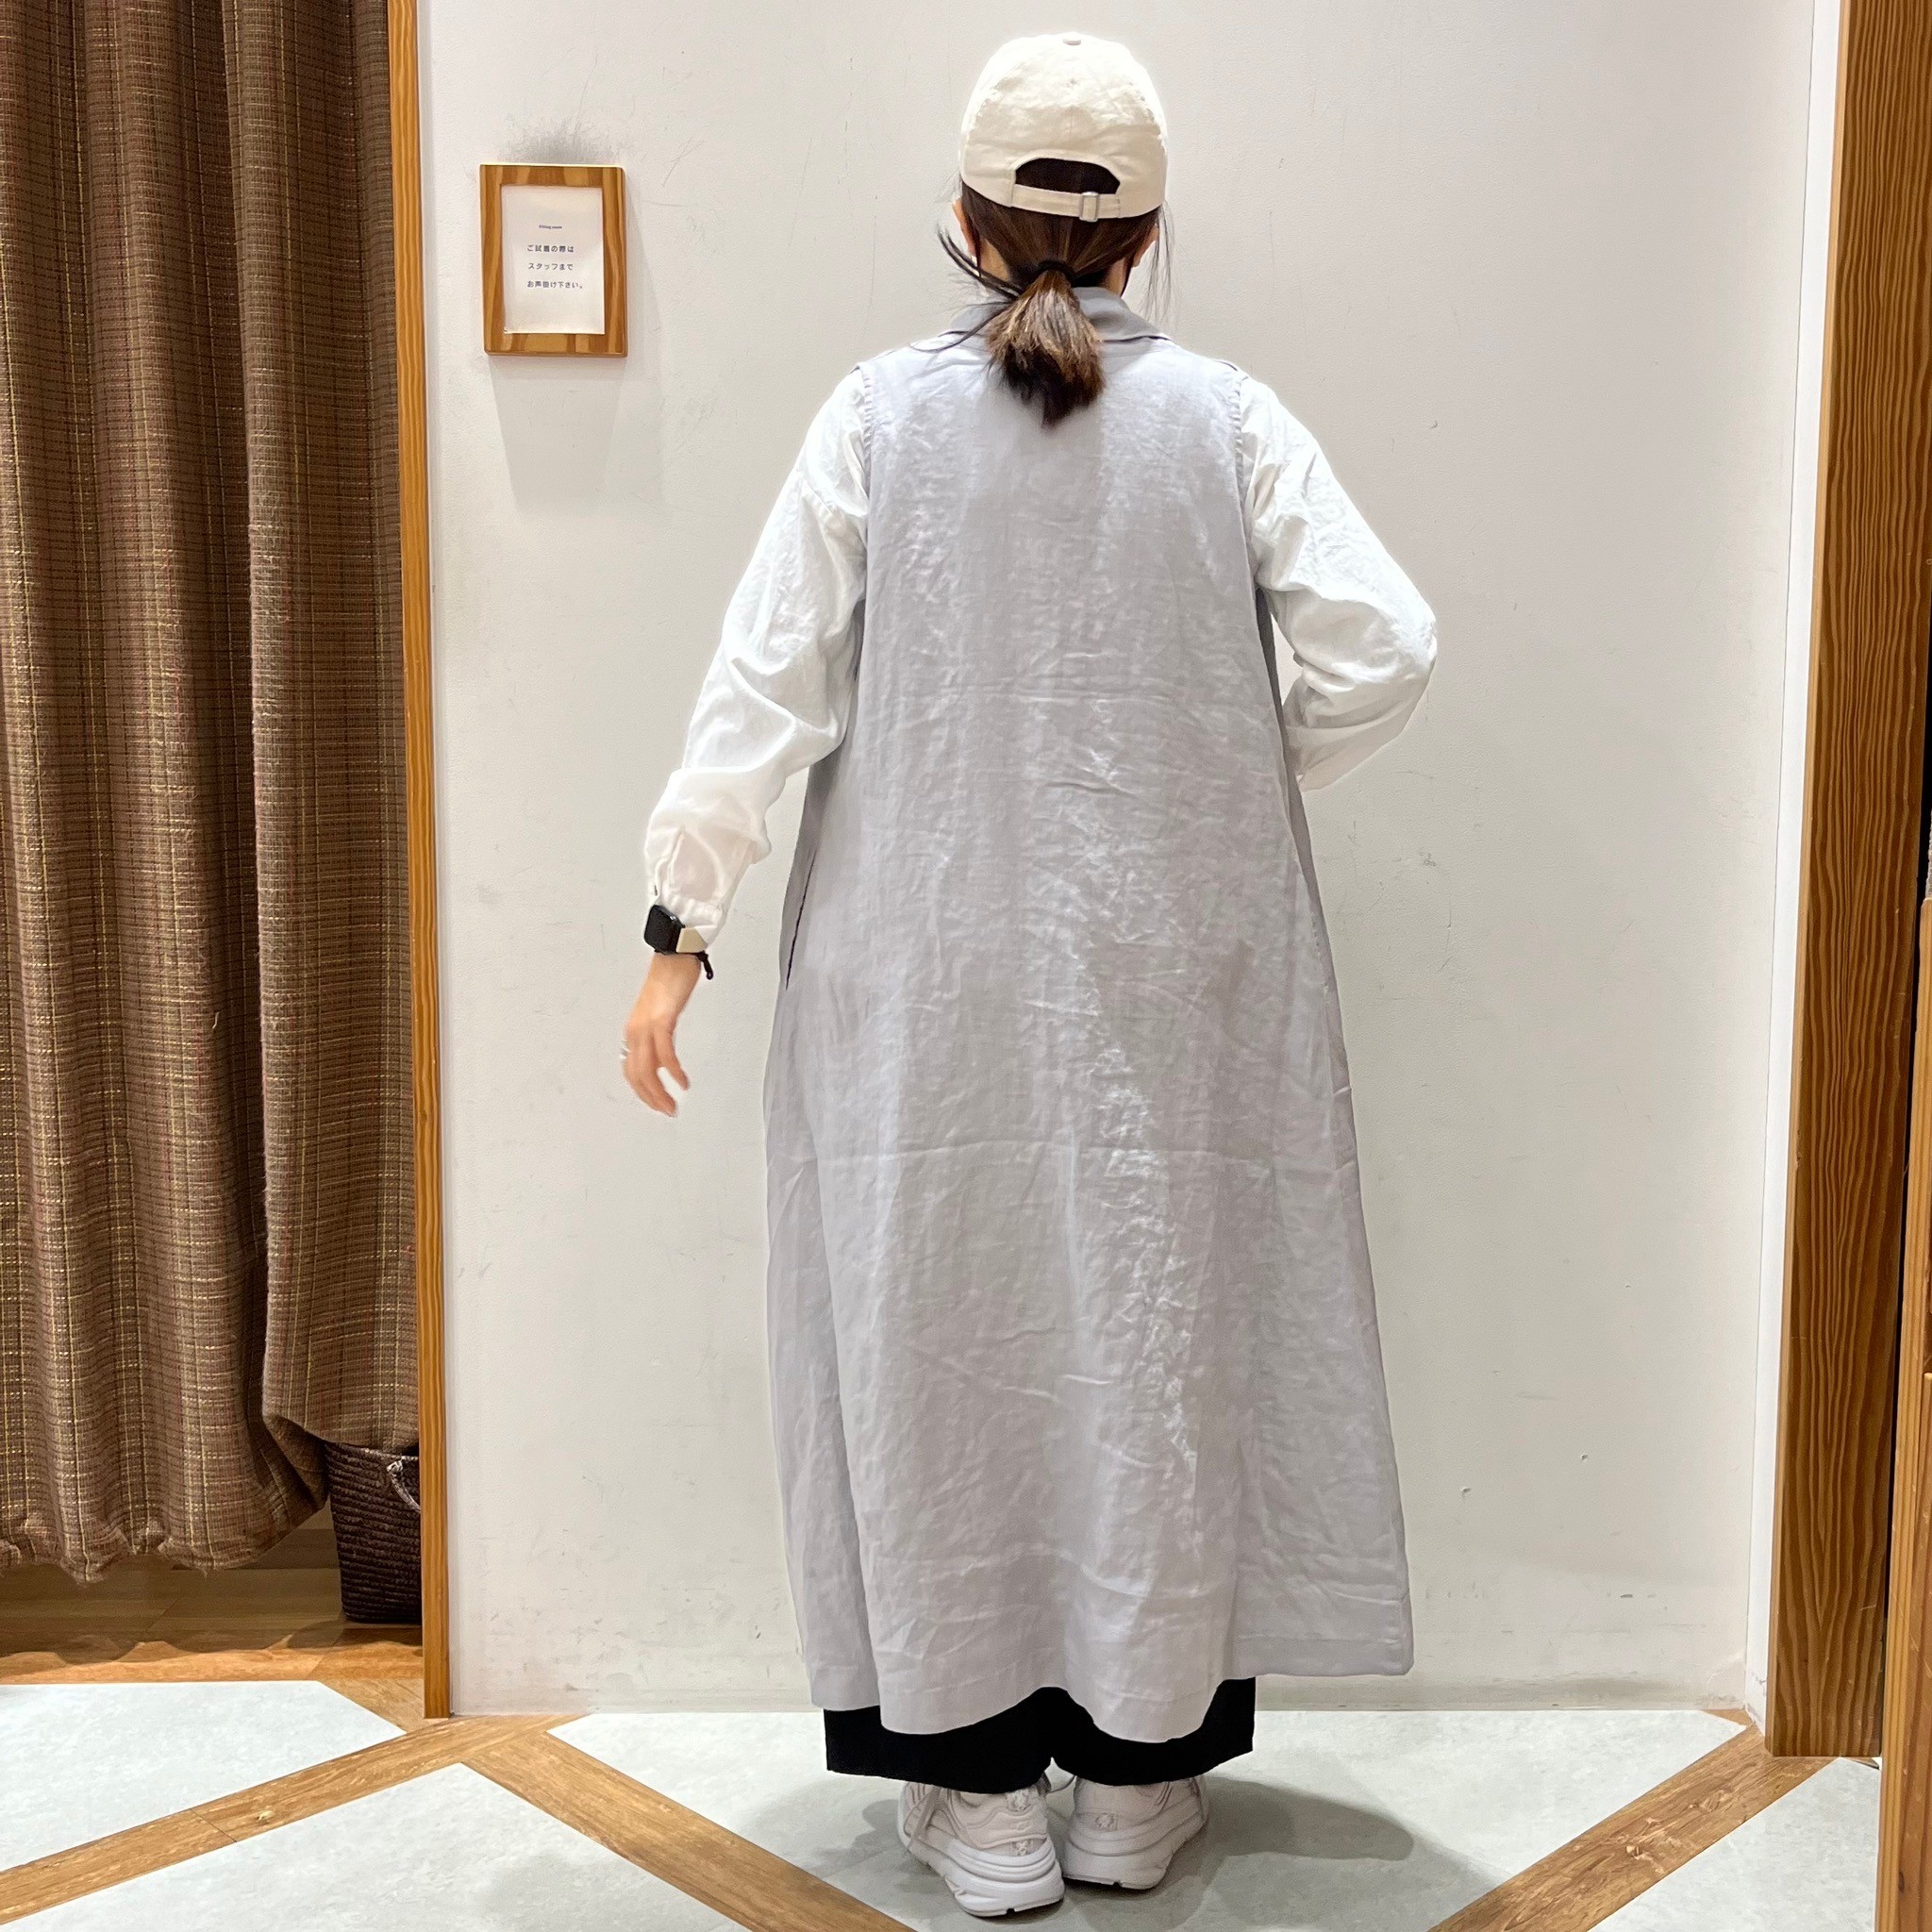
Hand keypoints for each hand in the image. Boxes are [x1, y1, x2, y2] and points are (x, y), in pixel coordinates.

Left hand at [623, 952, 703, 1114]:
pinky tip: (682, 1082)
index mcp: (633, 1030)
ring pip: (647, 1069)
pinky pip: (665, 1054)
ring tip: (672, 1105)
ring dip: (660, 1092)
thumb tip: (665, 1056)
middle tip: (667, 1111)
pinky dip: (674, 1072)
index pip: (631, 1070)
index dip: (642, 1091)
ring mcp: (646, 1026)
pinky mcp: (662, 1020)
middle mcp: (635, 1030)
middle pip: (637, 1075)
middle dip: (651, 1098)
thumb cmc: (669, 978)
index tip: (656, 1103)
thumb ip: (660, 1035)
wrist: (674, 955)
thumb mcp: (661, 1012)